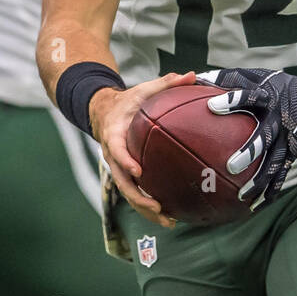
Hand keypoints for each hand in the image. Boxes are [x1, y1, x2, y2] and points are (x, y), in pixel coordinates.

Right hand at [89, 70, 196, 228]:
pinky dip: (149, 206)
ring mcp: (118, 167)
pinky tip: (170, 216)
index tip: (138, 171)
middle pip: (122, 181)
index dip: (125, 161)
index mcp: (114, 134)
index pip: (116, 150)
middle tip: (158, 207)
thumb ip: (166, 83)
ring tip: (168, 221)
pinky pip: (135, 193)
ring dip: (145, 209)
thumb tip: (192, 75)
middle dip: (138, 197)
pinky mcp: (125, 174)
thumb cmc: (128, 101)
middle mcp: (112, 155)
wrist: (104, 112)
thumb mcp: (143, 90)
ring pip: (128, 193)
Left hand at [202, 68, 296, 209]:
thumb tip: (194, 77)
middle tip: (231, 166)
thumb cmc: (280, 85)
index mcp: (269, 98)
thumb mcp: (259, 76)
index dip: (232, 102)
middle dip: (249, 152)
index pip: (249, 98)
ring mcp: (289, 138)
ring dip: (259, 180)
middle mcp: (280, 119)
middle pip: (264, 137)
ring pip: (274, 162)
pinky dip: (270, 190)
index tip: (211, 107)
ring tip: (242, 195)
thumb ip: (228, 79)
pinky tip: (256, 205)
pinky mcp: (295, 152)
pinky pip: (281, 174)